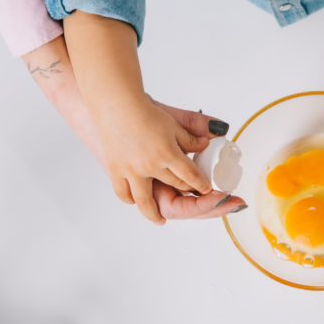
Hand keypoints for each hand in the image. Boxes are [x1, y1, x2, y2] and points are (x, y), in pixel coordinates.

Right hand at [95, 94, 228, 224]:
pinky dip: (130, 200)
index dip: (202, 185)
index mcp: (168, 154)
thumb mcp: (174, 122)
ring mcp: (130, 171)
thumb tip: (209, 141)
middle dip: (187, 195)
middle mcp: (149, 166)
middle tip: (193, 199)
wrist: (115, 104)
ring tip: (159, 220)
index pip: (190, 176)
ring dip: (154, 213)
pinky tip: (136, 202)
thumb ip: (192, 135)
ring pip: (145, 201)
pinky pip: (123, 192)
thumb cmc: (144, 111)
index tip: (209, 189)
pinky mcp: (115, 170)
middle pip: (174, 187)